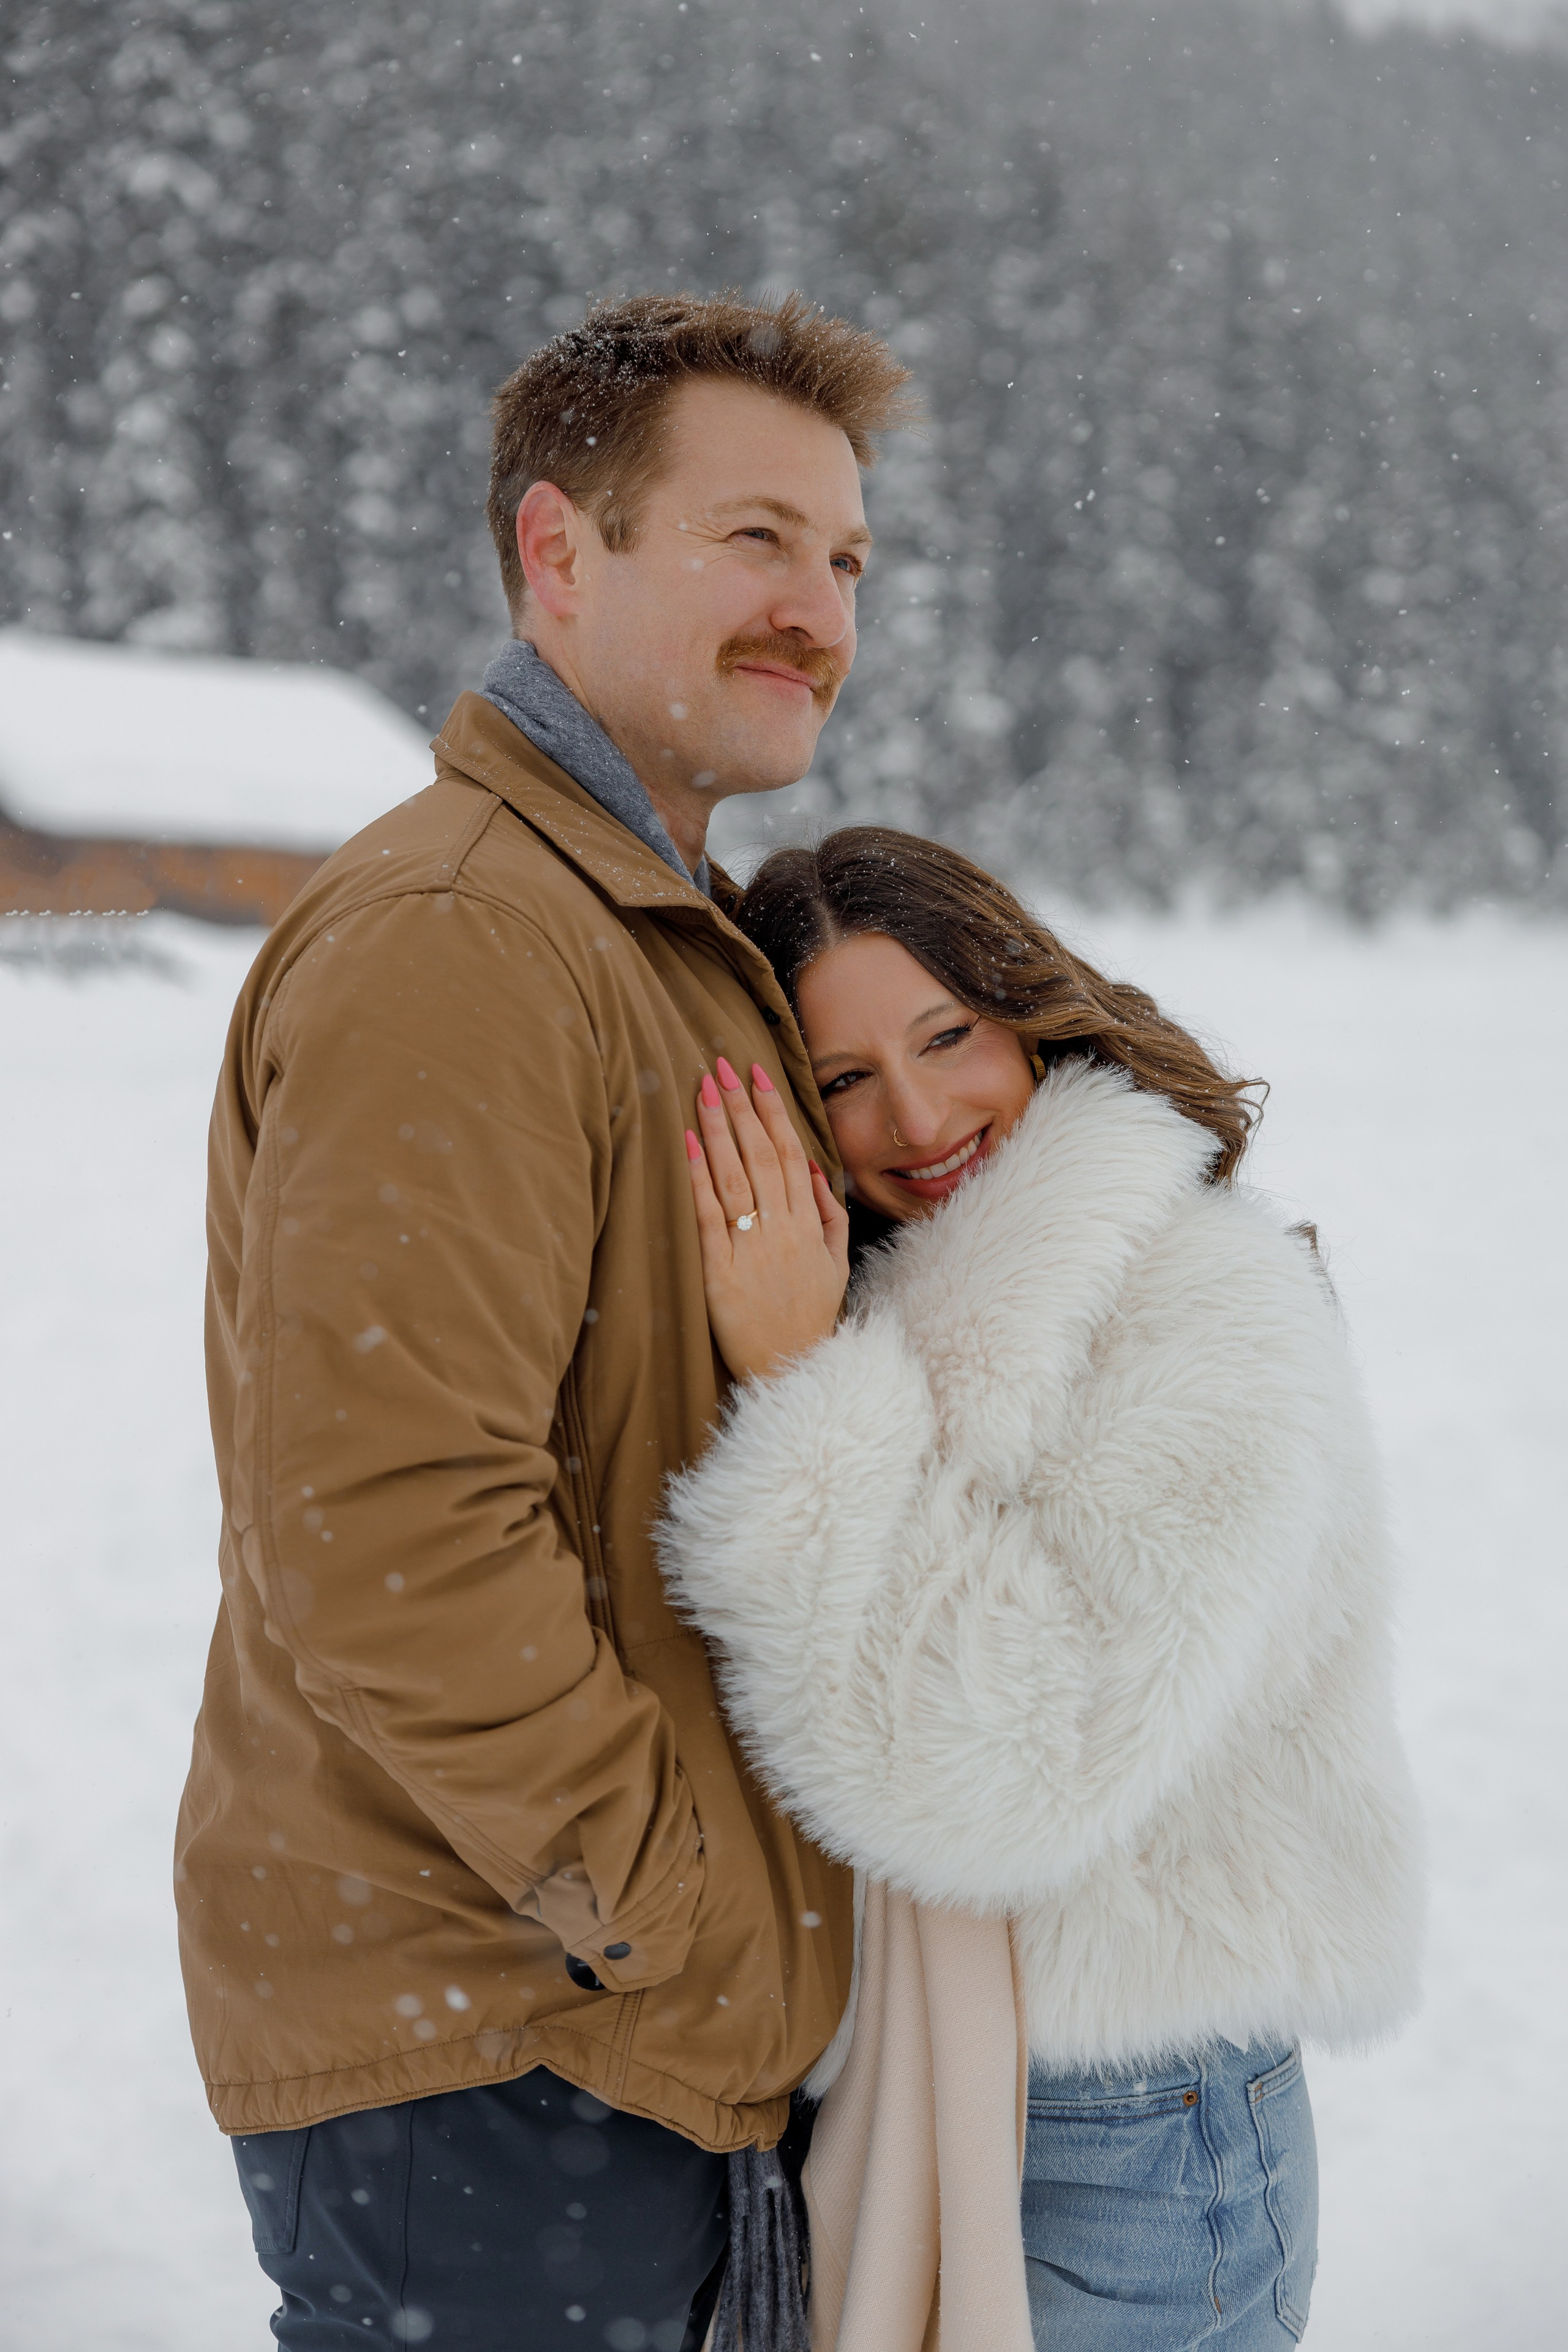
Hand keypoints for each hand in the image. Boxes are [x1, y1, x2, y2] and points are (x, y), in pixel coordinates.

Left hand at [685, 1058, 849, 1383]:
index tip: (758, 1076)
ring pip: (736, 1178)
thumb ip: (829, 1214)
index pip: (790, 1154)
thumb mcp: (835, 1265)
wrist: (793, 1370)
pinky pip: (710, 1217)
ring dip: (719, 1130)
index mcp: (809, 1225)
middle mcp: (782, 1231)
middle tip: (723, 1065)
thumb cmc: (810, 1316)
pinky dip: (699, 1178)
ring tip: (704, 1090)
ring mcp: (751, 1250)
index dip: (773, 1112)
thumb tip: (812, 1167)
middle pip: (762, 1156)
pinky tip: (688, 1144)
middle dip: (743, 1107)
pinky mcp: (720, 1273)